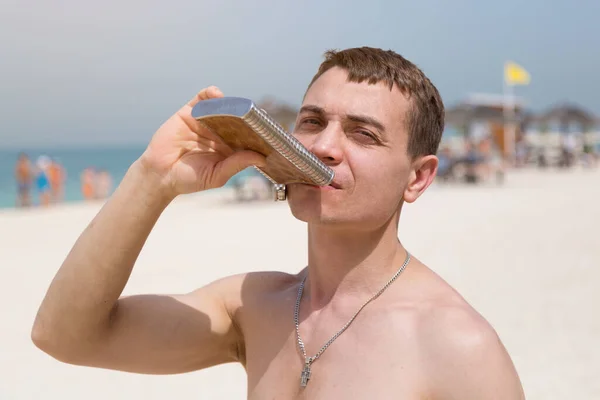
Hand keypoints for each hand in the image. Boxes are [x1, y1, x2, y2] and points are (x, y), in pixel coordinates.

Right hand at [139, 86, 266, 198]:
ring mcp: (205, 121)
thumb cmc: (190, 179)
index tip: (270, 133)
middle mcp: (219, 132)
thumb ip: (237, 164)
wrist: (160, 175)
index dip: (259, 133)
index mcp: (229, 147)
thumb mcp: (217, 175)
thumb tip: (261, 157)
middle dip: (248, 117)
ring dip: (232, 103)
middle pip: (238, 119)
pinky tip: (217, 95)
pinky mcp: (189, 113)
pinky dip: (211, 93)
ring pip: (223, 107)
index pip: (248, 136)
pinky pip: (202, 98)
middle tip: (258, 116)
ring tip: (239, 106)